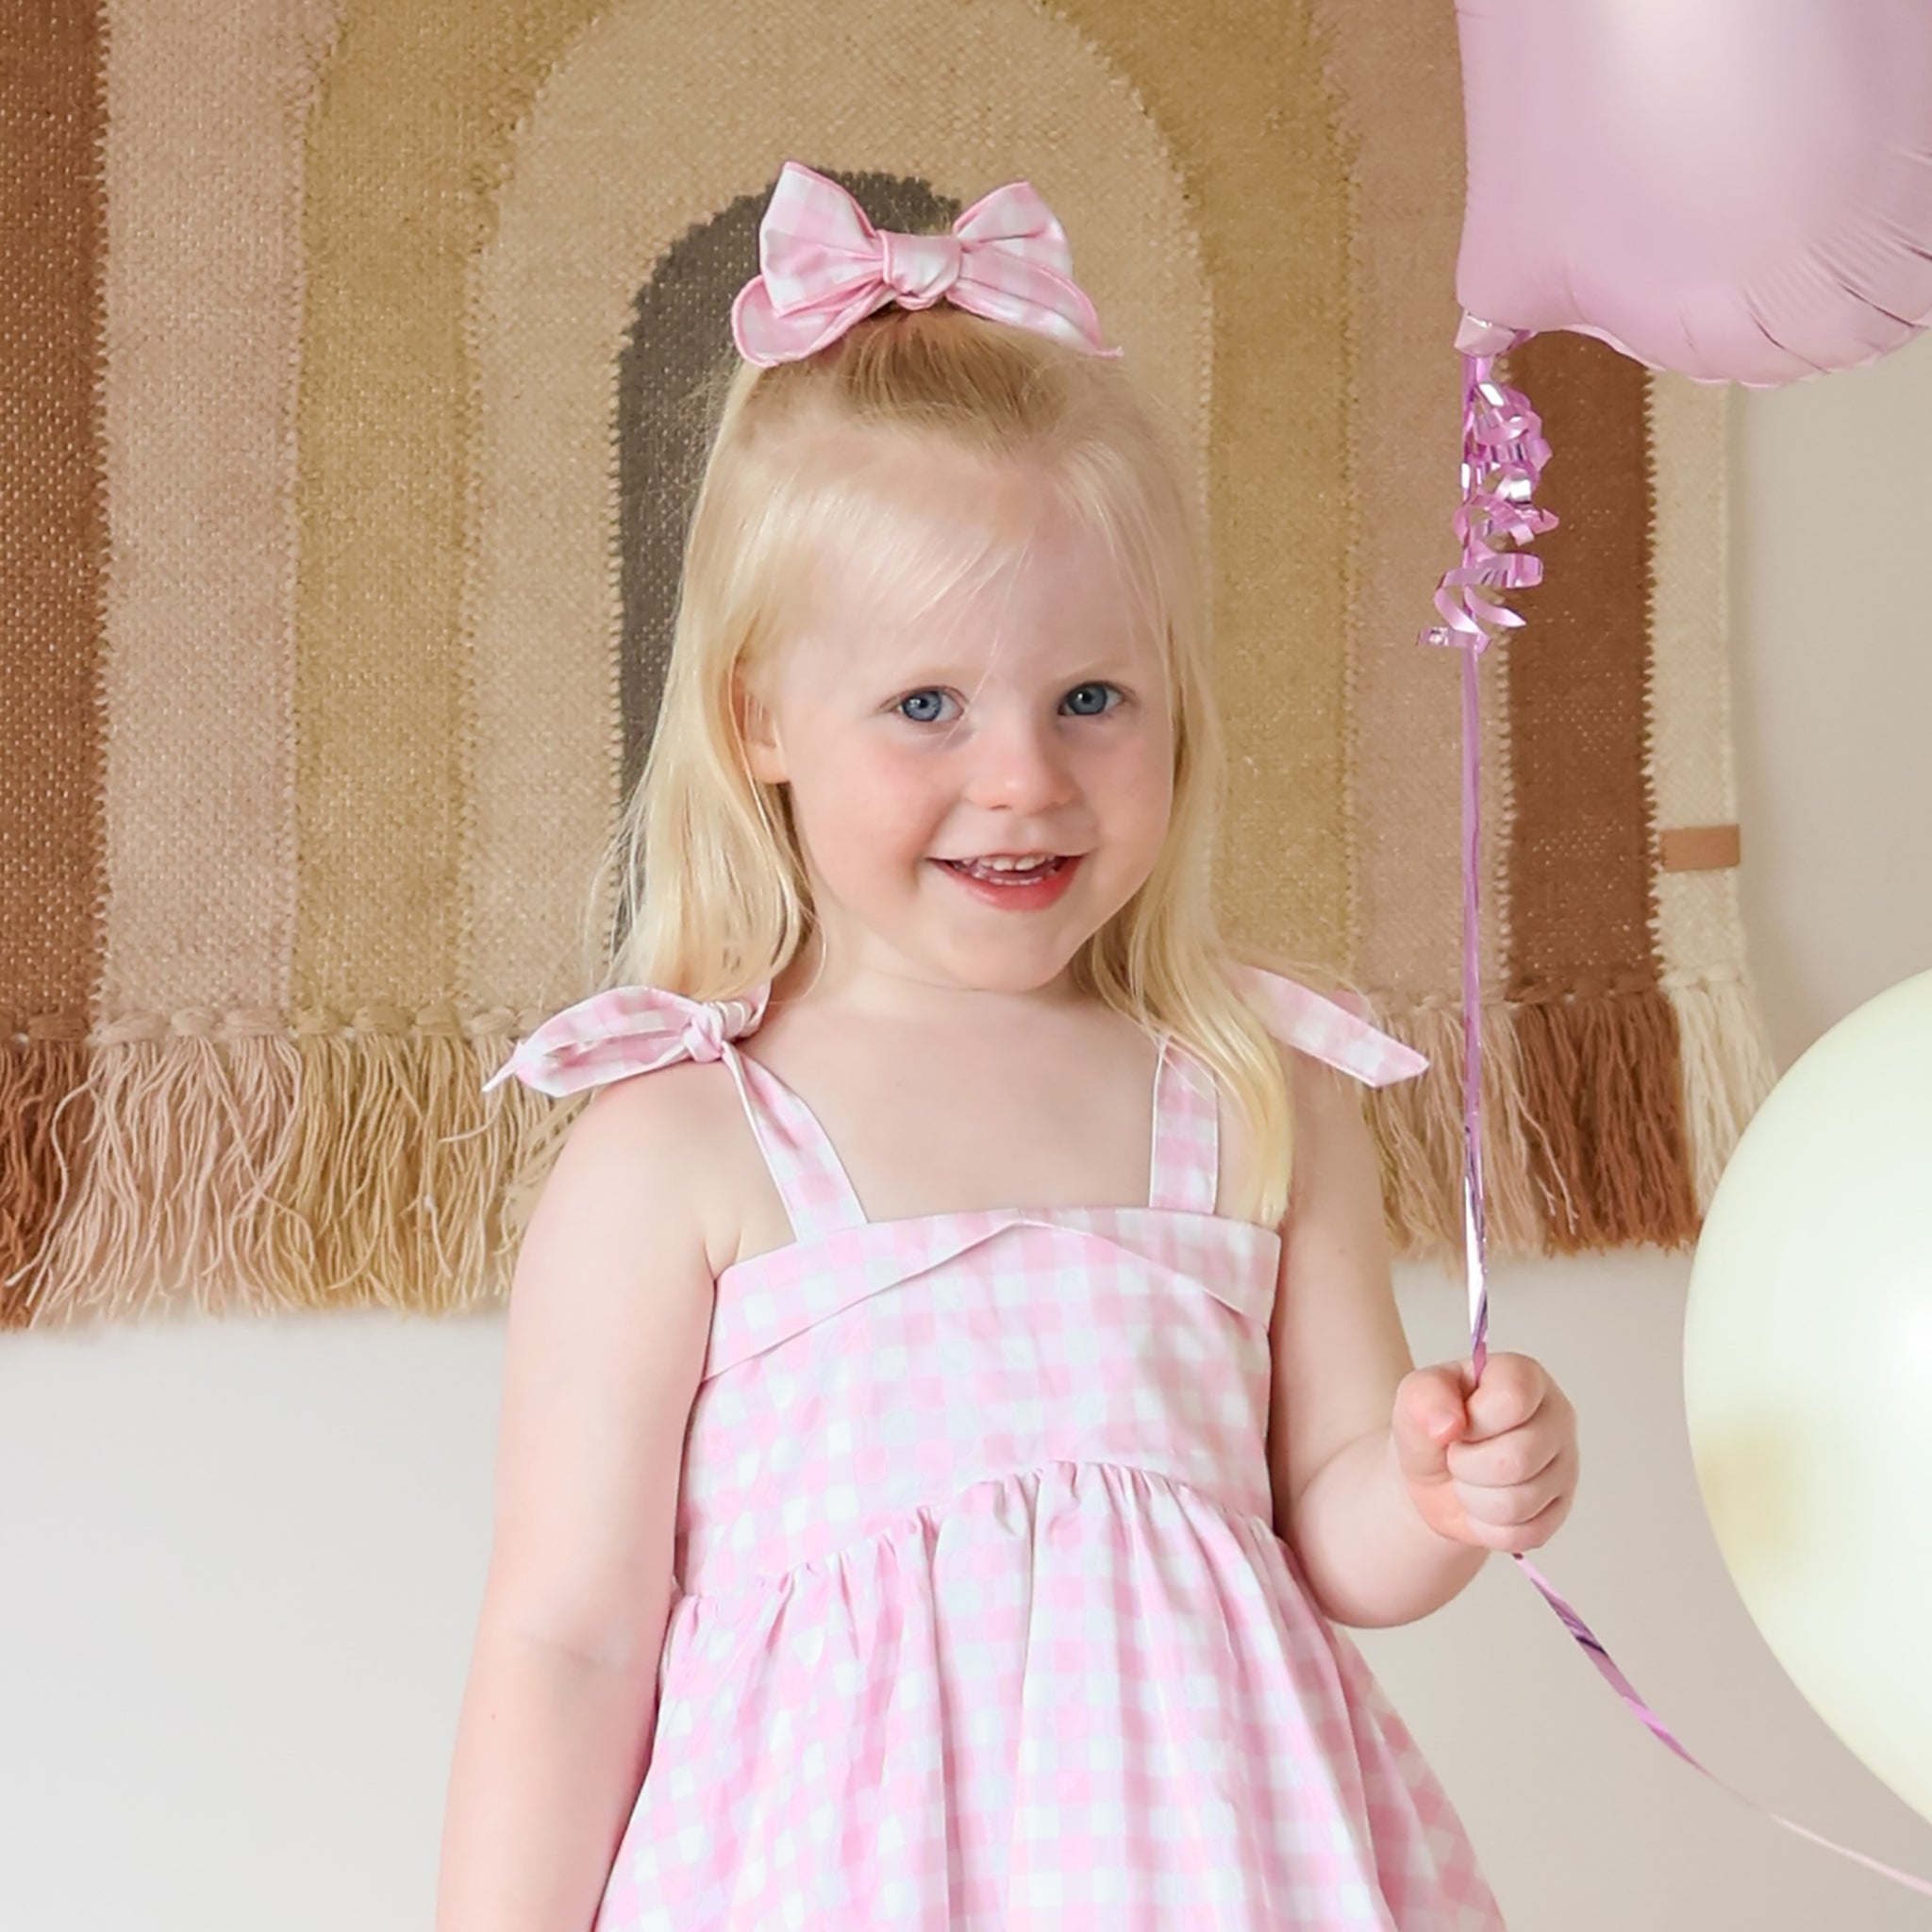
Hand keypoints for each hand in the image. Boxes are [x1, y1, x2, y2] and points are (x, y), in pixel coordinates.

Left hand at [1391, 1353, 1577, 1552]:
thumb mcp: (1414, 1397)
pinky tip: (1482, 1502)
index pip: (1513, 1398)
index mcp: (1525, 1376)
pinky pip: (1524, 1534)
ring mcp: (1565, 1465)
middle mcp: (1557, 1416)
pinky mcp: (1560, 1510)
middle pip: (1516, 1459)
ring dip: (1473, 1498)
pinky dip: (1487, 1527)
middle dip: (1466, 1466)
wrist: (1433, 1475)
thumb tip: (1448, 1426)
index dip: (1475, 1420)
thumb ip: (1424, 1396)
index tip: (1458, 1422)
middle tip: (1457, 1455)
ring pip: (1518, 1503)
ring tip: (1468, 1478)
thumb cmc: (1431, 1425)